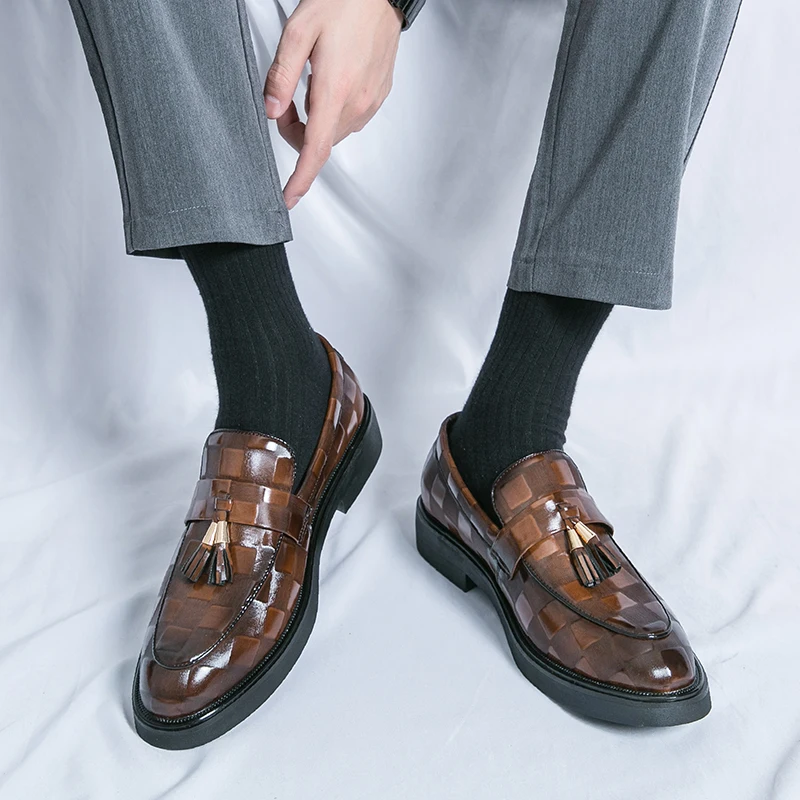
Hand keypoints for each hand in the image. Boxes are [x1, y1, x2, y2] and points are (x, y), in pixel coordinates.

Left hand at [264, 0, 402, 208]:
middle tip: (286, 100)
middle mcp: (356, 103)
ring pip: (333, 132)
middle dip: (297, 132)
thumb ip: (281, 76)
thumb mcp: (298, 30)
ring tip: (311, 84)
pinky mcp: (378, 98)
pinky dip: (332, 112)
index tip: (288, 197)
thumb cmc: (343, 4)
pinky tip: (330, 83)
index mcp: (334, 90)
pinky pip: (349, 120)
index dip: (300, 178)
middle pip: (319, 142)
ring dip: (315, 122)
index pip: (314, 149)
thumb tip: (271, 110)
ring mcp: (370, 103)